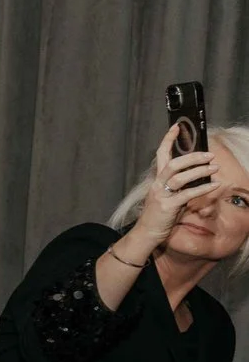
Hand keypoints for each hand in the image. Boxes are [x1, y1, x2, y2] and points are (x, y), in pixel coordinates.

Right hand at [128, 123, 218, 253]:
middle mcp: (157, 184)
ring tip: (214, 167)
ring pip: (180, 177)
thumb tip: (197, 177)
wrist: (146, 233)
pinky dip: (203, 188)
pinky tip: (215, 185)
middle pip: (173, 164)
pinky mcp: (168, 206)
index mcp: (157, 179)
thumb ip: (179, 186)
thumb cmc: (158, 215)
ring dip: (199, 171)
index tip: (177, 127)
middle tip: (210, 155)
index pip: (161, 154)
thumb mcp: (167, 196)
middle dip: (192, 157)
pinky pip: (187, 194)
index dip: (168, 140)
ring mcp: (161, 195)